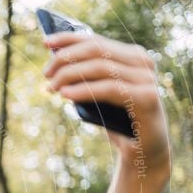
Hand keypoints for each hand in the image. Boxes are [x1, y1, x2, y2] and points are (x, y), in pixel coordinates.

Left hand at [43, 32, 170, 192]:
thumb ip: (86, 77)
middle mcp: (143, 62)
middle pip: (97, 50)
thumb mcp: (97, 95)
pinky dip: (85, 90)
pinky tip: (66, 95)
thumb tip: (55, 61)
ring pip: (102, 67)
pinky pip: (110, 89)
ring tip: (51, 87)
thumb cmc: (117, 122)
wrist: (141, 153)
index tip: (45, 43)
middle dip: (66, 59)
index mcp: (132, 56)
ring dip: (71, 75)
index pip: (97, 40)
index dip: (69, 39)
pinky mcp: (147, 98)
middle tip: (46, 74)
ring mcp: (147, 79)